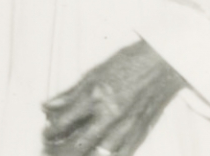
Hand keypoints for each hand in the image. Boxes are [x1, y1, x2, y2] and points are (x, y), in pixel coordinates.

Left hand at [41, 40, 185, 155]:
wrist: (163, 64)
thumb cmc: (129, 63)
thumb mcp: (92, 74)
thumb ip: (69, 94)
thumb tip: (48, 107)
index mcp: (97, 97)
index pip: (65, 122)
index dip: (51, 132)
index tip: (46, 133)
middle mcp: (111, 115)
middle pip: (79, 145)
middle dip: (60, 151)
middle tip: (51, 148)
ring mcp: (127, 127)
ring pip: (99, 155)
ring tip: (69, 154)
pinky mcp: (141, 134)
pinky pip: (122, 154)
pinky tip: (96, 153)